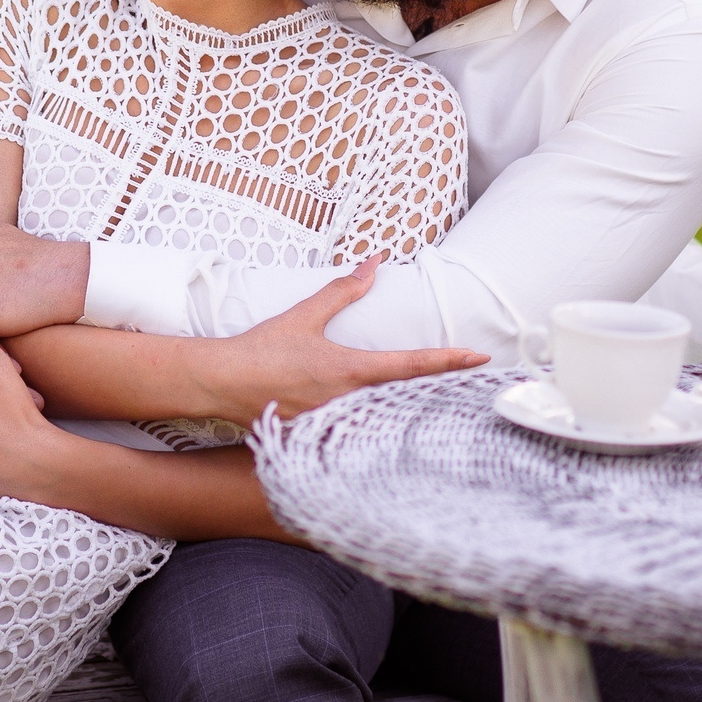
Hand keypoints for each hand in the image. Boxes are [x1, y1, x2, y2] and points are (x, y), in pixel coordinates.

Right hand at [207, 257, 486, 422]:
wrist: (222, 381)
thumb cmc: (263, 347)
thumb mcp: (305, 315)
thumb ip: (343, 290)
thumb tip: (373, 262)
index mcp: (351, 369)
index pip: (412, 365)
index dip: (449, 361)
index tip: (479, 357)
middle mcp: (348, 401)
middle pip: (407, 402)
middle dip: (437, 395)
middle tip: (468, 385)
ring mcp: (334, 425)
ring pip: (384, 424)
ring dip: (408, 418)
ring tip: (439, 415)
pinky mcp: (318, 439)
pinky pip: (355, 439)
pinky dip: (374, 434)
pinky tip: (389, 438)